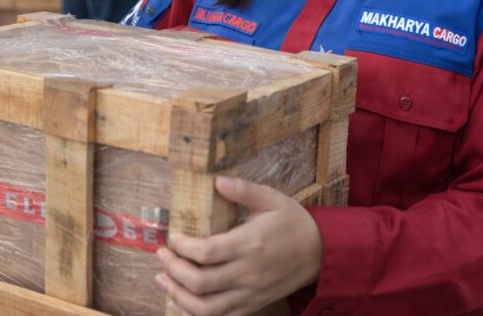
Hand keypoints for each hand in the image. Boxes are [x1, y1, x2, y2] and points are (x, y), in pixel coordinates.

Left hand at [156, 176, 322, 315]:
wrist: (320, 253)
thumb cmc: (293, 222)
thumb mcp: (272, 198)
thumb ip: (243, 190)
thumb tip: (217, 179)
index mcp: (250, 244)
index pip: (206, 252)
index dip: (182, 247)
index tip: (172, 237)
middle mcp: (248, 272)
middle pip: (200, 282)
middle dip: (173, 270)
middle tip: (161, 255)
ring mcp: (250, 293)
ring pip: (205, 308)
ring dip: (178, 295)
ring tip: (163, 280)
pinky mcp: (252, 305)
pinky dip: (195, 314)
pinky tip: (181, 301)